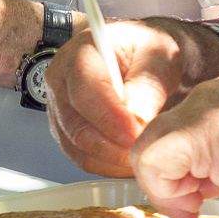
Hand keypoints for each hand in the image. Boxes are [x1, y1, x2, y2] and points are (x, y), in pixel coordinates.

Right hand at [45, 18, 200, 176]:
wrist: (144, 59)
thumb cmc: (149, 51)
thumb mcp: (159, 55)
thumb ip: (149, 83)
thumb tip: (137, 117)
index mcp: (80, 53)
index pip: (84, 91)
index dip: (110, 118)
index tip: (136, 135)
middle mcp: (60, 81)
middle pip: (75, 126)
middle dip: (112, 146)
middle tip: (144, 151)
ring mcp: (59, 109)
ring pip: (77, 148)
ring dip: (111, 159)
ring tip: (141, 155)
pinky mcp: (66, 132)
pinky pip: (82, 158)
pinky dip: (107, 165)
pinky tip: (130, 159)